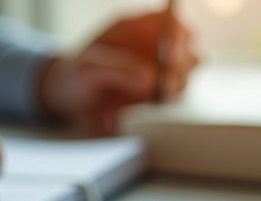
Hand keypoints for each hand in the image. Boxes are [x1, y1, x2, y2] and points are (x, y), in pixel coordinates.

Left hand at [39, 11, 199, 134]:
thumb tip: (148, 78)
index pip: (173, 24)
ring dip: (164, 97)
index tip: (171, 56)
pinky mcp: (158, 100)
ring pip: (183, 83)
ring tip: (129, 107)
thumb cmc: (76, 74)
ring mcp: (160, 76)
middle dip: (180, 72)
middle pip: (190, 54)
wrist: (70, 101)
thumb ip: (116, 68)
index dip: (179, 37)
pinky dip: (147, 116)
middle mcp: (156, 50)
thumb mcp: (87, 67)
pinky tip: (119, 116)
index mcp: (139, 29)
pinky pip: (166, 109)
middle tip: (163, 88)